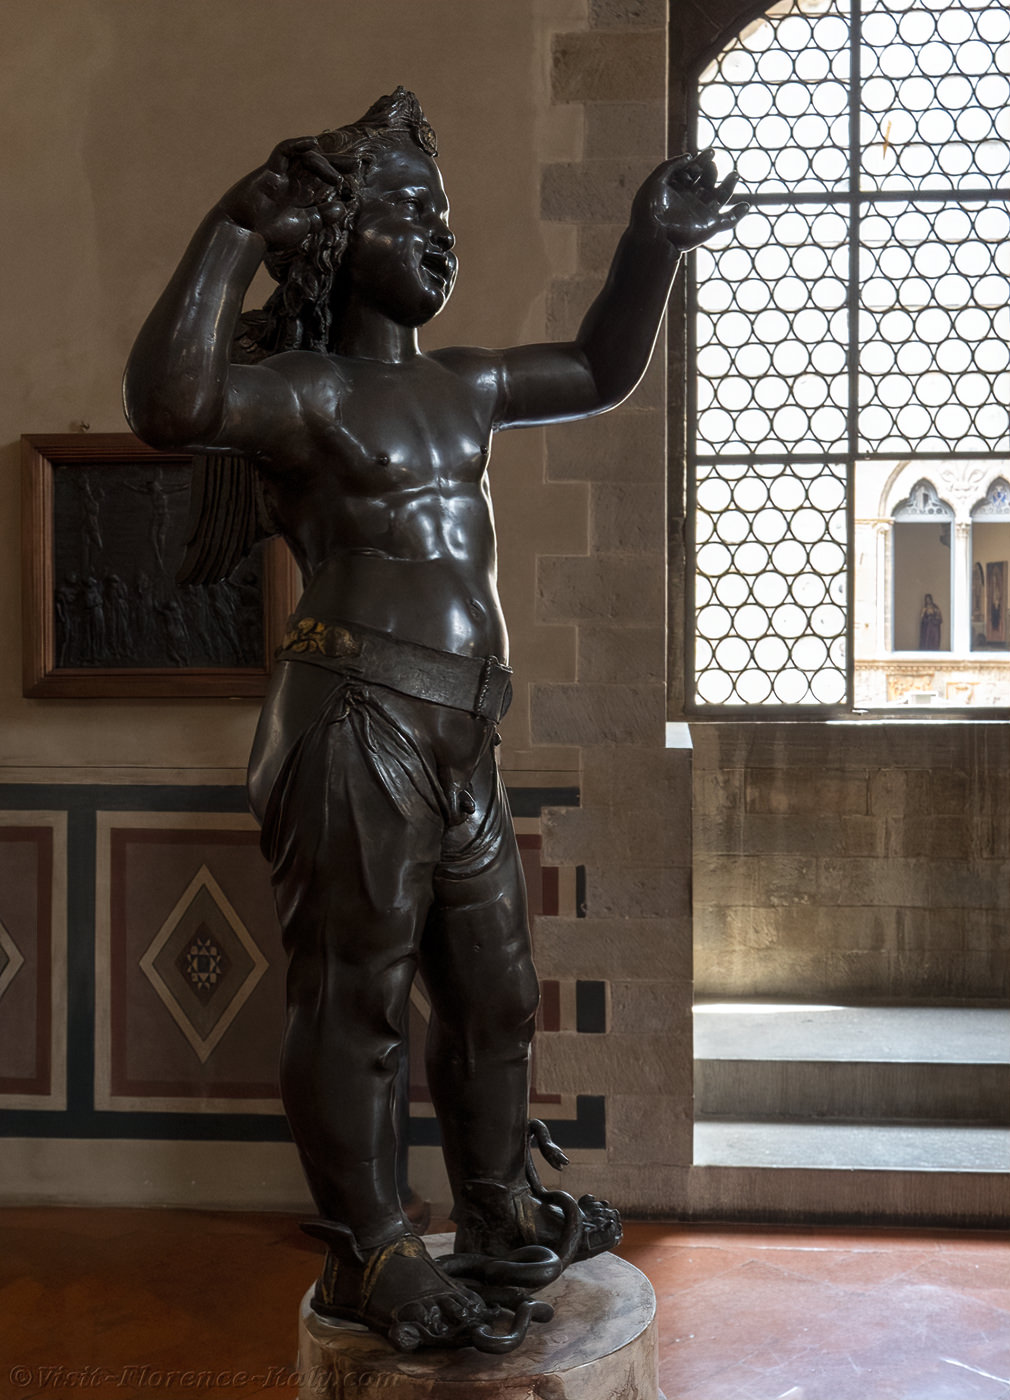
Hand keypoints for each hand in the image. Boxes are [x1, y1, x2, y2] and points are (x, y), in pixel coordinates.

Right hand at [217, 137, 347, 249]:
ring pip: (305, 158)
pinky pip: (284, 151)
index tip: (358, 172)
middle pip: (317, 165)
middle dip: (337, 162)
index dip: (340, 173)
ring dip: (323, 163)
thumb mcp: (305, 225)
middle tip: (357, 163)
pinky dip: (297, 144)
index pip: (323, 179)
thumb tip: (342, 206)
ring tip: (337, 177)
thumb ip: (322, 216)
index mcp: (301, 196)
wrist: (245, 234)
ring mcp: (281, 175)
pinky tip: (313, 143)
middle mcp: (292, 182)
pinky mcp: (269, 171)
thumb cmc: (272, 234)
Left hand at [631, 149, 747, 252]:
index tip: (706, 154)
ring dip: (729, 185)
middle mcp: (691, 200)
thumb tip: (690, 156)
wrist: (652, 236)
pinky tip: (745, 205)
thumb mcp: (656, 179)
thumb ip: (672, 165)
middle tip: (711, 165)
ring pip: (721, 196)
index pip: (693, 170)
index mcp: (678, 189)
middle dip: (711, 169)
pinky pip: (728, 221)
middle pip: (707, 180)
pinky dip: (738, 214)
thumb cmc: (649, 209)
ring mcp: (701, 213)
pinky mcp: (709, 226)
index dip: (700, 160)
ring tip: (734, 174)